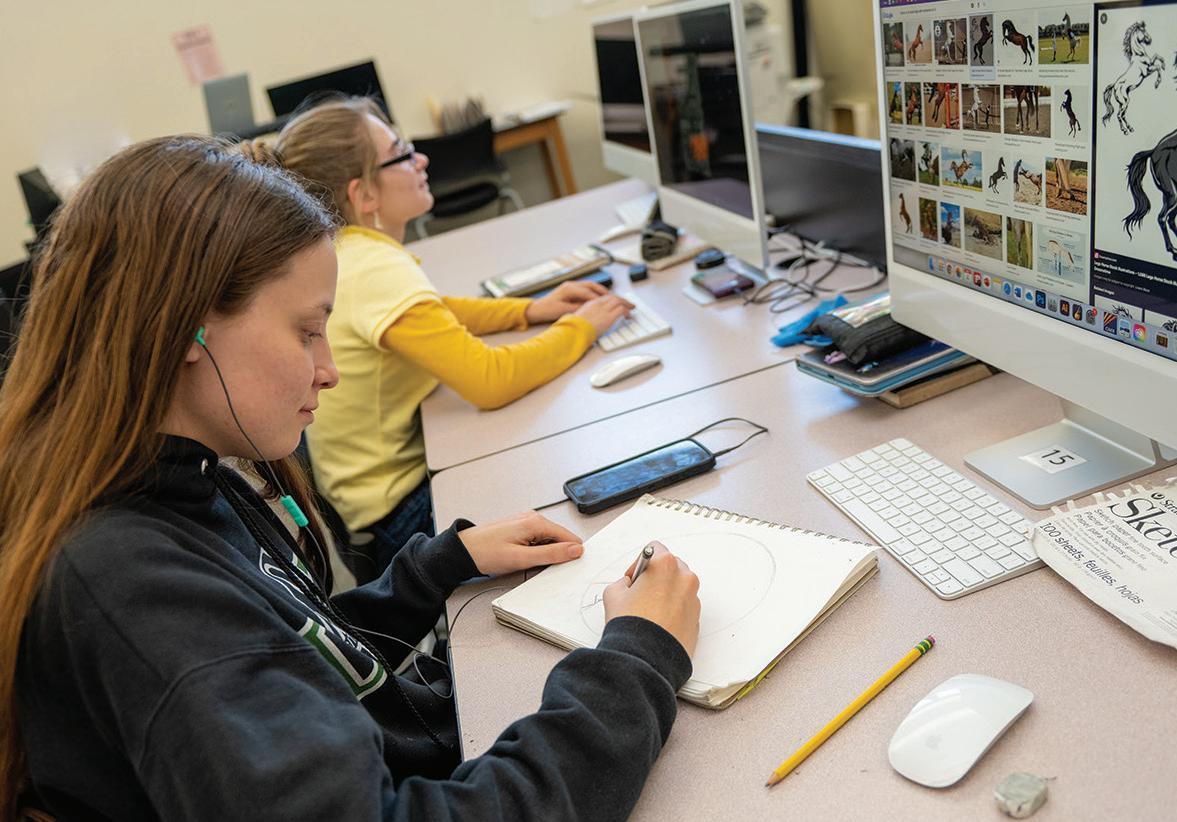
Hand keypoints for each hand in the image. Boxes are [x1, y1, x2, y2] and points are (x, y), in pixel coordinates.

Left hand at [458, 511, 584, 575]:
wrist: (464, 550)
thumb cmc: (486, 552)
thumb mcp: (521, 558)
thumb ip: (551, 554)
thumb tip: (575, 550)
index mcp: (536, 522)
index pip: (569, 537)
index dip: (571, 554)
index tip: (568, 567)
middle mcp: (533, 518)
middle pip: (560, 539)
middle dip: (556, 555)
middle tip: (539, 567)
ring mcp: (526, 523)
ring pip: (549, 541)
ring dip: (544, 554)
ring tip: (526, 562)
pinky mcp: (521, 529)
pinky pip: (538, 541)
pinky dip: (536, 552)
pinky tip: (523, 558)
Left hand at [525, 280, 610, 323]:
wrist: (537, 308)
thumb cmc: (548, 309)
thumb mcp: (563, 310)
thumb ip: (577, 308)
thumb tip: (590, 307)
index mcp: (569, 288)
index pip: (588, 292)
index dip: (599, 298)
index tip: (608, 303)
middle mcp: (571, 285)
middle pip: (592, 285)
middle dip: (603, 291)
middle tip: (613, 298)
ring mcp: (572, 286)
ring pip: (590, 286)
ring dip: (600, 291)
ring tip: (610, 298)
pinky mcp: (572, 290)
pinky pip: (586, 290)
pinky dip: (595, 294)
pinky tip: (600, 300)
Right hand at [573, 293, 633, 335]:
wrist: (573, 331)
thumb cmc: (574, 328)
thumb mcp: (579, 318)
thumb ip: (587, 316)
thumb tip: (591, 320)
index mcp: (590, 303)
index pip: (605, 297)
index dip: (613, 299)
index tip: (618, 303)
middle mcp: (598, 304)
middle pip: (613, 297)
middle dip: (622, 300)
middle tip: (628, 304)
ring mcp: (603, 310)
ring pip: (619, 301)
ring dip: (626, 304)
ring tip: (631, 308)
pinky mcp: (609, 317)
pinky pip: (621, 310)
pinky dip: (626, 312)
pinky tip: (628, 316)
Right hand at [603, 541, 700, 656]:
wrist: (645, 658)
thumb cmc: (631, 625)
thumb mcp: (613, 594)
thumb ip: (623, 582)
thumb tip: (629, 586)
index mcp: (665, 565)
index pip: (654, 548)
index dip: (639, 563)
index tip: (634, 578)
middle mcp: (684, 578)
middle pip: (670, 566)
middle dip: (656, 576)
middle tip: (640, 594)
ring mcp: (693, 599)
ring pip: (679, 587)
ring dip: (666, 592)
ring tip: (649, 611)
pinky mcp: (697, 618)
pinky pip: (684, 606)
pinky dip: (674, 609)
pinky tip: (659, 622)